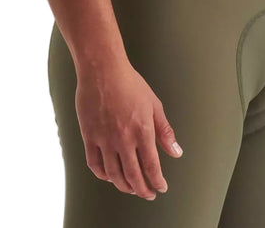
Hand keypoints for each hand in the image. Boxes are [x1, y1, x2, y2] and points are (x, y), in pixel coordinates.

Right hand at [73, 59, 183, 200]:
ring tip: (130, 189)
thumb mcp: (154, 105)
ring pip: (113, 174)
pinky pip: (94, 163)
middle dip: (142, 189)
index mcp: (142, 131)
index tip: (160, 187)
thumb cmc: (129, 83)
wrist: (102, 70)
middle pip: (133, 175)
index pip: (151, 166)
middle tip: (147, 194)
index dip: (157, 181)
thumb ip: (165, 131)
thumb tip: (176, 152)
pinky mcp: (88, 136)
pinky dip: (102, 175)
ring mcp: (104, 139)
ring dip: (123, 186)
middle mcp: (123, 139)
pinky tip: (109, 176)